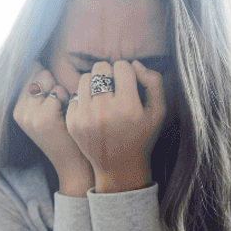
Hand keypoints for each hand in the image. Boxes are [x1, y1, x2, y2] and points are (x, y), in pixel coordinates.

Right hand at [12, 64, 92, 196]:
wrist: (73, 164)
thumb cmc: (65, 134)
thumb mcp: (45, 113)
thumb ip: (40, 90)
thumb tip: (39, 64)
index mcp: (17, 110)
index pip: (31, 76)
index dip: (49, 83)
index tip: (56, 103)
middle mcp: (19, 113)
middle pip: (40, 77)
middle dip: (55, 86)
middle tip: (61, 109)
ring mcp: (30, 116)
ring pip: (50, 84)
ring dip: (63, 93)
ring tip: (65, 114)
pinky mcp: (45, 119)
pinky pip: (59, 92)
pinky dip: (68, 100)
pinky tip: (69, 116)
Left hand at [65, 60, 165, 193]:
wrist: (118, 166)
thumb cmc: (141, 136)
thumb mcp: (158, 111)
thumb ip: (154, 82)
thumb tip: (134, 63)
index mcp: (127, 107)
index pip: (122, 66)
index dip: (127, 72)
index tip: (129, 84)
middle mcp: (104, 111)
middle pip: (100, 68)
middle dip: (109, 73)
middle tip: (115, 87)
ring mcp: (84, 117)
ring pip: (84, 78)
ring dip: (94, 83)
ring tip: (103, 96)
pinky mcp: (72, 122)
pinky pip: (74, 95)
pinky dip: (84, 99)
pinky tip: (93, 111)